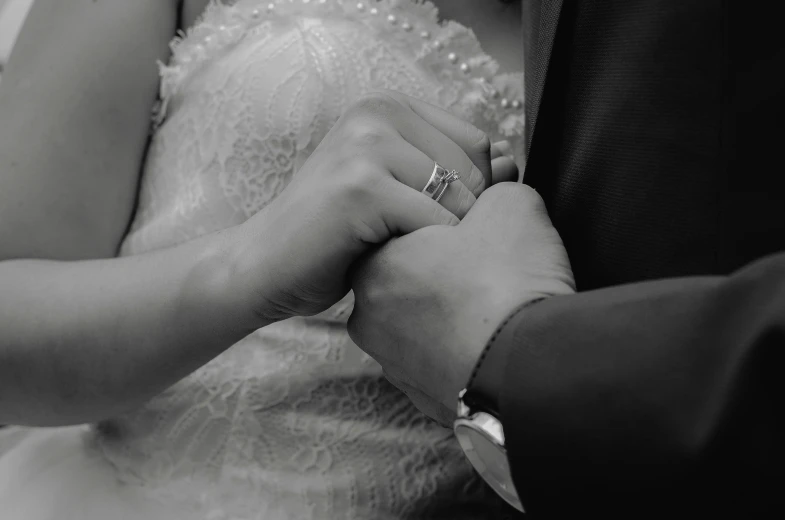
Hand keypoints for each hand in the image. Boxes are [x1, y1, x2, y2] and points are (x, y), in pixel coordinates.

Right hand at [219, 91, 517, 324]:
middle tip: (410, 239)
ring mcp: (367, 146)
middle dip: (457, 218)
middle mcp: (377, 113)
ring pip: (459, 199)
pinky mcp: (361, 187)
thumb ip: (450, 170)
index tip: (430, 217)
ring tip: (396, 247)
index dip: (470, 192)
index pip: (479, 143)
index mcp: (388, 106)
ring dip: (438, 239)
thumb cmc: (336, 232)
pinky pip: (435, 225)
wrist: (264, 265)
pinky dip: (421, 254)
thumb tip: (514, 163)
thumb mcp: (395, 187)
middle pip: (476, 170)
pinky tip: (382, 256)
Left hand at [348, 183, 574, 425]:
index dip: (442, 220)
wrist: (529, 371)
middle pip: (408, 278)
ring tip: (497, 303)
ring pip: (423, 324)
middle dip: (445, 267)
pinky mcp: (424, 398)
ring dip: (453, 311)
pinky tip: (495, 339)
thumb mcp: (510, 207)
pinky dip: (463, 348)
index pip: (399, 229)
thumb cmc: (506, 284)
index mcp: (375, 265)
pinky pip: (442, 360)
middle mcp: (369, 318)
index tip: (476, 222)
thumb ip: (494, 190)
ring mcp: (395, 364)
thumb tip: (500, 189)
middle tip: (489, 262)